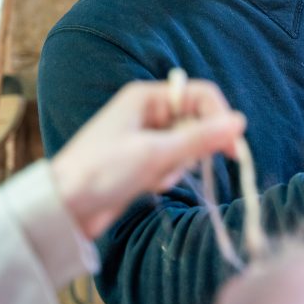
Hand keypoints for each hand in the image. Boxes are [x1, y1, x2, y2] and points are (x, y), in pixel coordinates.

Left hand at [51, 79, 245, 238]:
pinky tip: (149, 185)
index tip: (232, 149)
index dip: (220, 118)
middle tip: (181, 166)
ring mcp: (145, 135)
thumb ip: (200, 138)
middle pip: (196, 120)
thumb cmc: (102, 172)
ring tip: (155, 177)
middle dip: (193, 147)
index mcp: (147, 97)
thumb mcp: (155, 154)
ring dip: (179, 164)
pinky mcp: (143, 158)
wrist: (63, 208)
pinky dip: (168, 174)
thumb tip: (240, 122)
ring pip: (187, 143)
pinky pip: (173, 160)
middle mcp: (148, 111)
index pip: (201, 95)